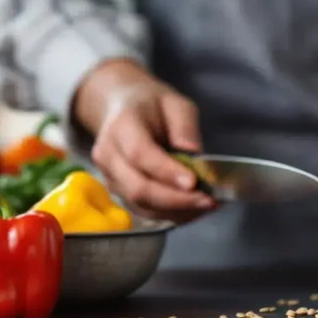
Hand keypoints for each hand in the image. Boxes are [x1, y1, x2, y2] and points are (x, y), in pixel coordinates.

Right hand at [75, 59, 214, 222]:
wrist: (121, 109)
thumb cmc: (151, 105)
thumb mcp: (175, 103)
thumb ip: (185, 126)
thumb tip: (194, 153)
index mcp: (122, 125)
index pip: (140, 154)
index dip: (166, 172)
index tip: (194, 182)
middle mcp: (109, 154)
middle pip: (138, 187)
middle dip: (176, 200)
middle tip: (208, 200)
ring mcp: (110, 176)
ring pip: (141, 204)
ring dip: (177, 211)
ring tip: (207, 205)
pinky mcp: (119, 192)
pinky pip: (144, 210)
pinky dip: (171, 214)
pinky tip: (194, 209)